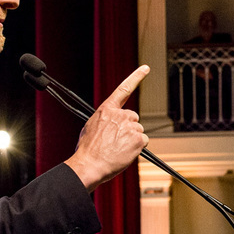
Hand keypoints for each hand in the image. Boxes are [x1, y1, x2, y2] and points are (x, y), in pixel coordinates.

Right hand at [64, 66, 149, 191]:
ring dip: (132, 140)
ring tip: (117, 149)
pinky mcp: (138, 139)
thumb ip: (105, 120)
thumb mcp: (91, 127)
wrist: (89, 164)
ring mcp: (131, 127)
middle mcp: (120, 115)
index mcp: (107, 110)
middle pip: (133, 118)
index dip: (136, 77)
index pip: (124, 89)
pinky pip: (144, 142)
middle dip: (128, 128)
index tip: (146, 68)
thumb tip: (111, 123)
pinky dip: (137, 148)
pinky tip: (125, 152)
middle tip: (116, 141)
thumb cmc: (87, 149)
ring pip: (138, 131)